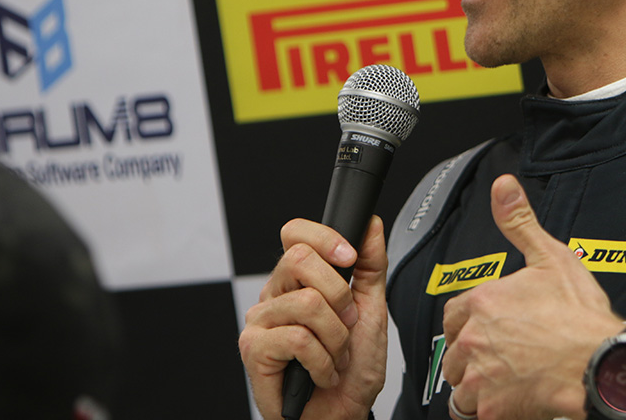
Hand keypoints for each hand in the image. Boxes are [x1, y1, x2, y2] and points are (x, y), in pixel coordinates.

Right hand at [239, 216, 388, 419]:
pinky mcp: (253, 349)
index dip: (325, 238)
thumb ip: (371, 264)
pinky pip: (298, 338)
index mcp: (298, 280)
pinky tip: (322, 373)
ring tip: (336, 356)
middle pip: (300, 259)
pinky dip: (323, 361)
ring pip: (306, 302)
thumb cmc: (352, 368)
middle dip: (339, 295)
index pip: (296, 234)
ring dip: (336, 337)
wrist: (342, 415)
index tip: (350, 259)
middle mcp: (274, 295)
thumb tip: (370, 224)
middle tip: (348, 323)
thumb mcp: (372, 308)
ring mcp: (260, 321)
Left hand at [442, 176, 625, 419]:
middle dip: (470, 354)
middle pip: (453, 350)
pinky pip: (472, 414)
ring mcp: (481, 376)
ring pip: (458, 384)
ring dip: (474, 384)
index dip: (470, 320)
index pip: (455, 314)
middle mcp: (475, 338)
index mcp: (484, 302)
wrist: (601, 363)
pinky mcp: (492, 408)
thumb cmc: (580, 318)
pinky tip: (508, 399)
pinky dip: (486, 409)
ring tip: (502, 379)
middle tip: (499, 355)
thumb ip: (519, 222)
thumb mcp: (551, 257)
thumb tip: (503, 188)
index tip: (486, 327)